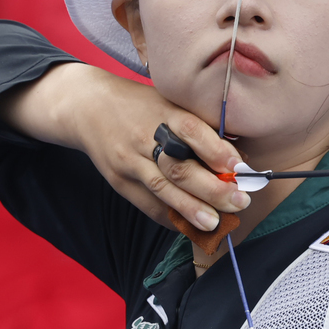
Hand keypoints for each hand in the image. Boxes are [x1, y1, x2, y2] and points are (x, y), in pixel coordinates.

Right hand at [0, 62, 249, 230]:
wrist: (88, 107)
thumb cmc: (141, 105)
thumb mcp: (169, 102)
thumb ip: (199, 126)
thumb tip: (237, 157)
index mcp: (164, 112)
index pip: (192, 130)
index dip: (217, 151)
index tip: (241, 168)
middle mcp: (145, 136)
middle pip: (179, 167)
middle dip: (213, 189)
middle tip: (240, 202)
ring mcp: (129, 161)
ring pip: (163, 189)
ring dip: (192, 209)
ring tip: (216, 223)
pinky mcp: (119, 180)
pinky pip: (147, 204)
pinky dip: (170, 217)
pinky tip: (190, 226)